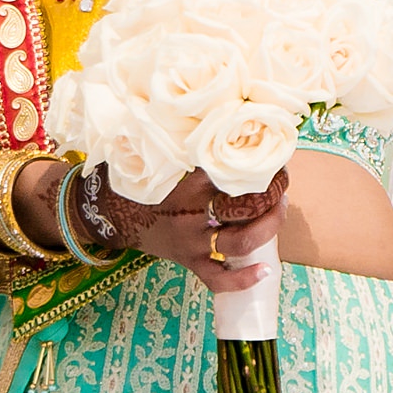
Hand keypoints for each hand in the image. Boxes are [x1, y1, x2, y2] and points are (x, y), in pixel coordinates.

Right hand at [49, 165, 287, 292]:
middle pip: (246, 208)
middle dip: (273, 193)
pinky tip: (266, 270)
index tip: (273, 149)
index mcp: (186, 184)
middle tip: (283, 180)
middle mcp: (192, 215)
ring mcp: (191, 242)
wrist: (108, 214)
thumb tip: (223, 112)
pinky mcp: (189, 262)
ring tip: (282, 207)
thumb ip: (185, 142)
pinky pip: (219, 279)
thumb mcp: (159, 155)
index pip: (231, 171)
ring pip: (242, 242)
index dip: (258, 161)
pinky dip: (244, 279)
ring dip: (270, 226)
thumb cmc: (137, 179)